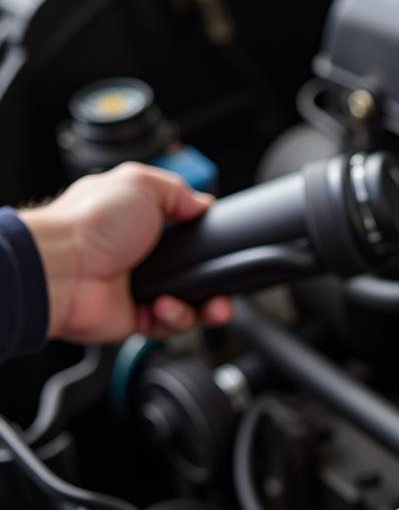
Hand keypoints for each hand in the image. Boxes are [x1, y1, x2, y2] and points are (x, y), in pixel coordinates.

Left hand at [20, 162, 231, 343]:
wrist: (63, 269)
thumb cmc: (89, 224)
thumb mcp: (141, 184)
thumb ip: (179, 191)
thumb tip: (203, 202)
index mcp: (143, 223)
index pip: (189, 235)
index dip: (209, 242)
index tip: (222, 246)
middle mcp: (142, 257)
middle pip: (196, 274)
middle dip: (217, 283)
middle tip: (225, 286)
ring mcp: (140, 289)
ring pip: (190, 304)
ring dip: (203, 307)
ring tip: (204, 303)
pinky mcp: (136, 318)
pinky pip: (171, 325)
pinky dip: (176, 318)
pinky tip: (164, 306)